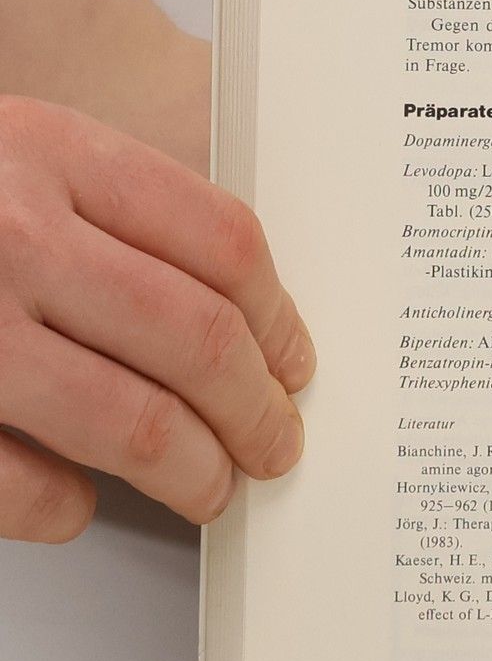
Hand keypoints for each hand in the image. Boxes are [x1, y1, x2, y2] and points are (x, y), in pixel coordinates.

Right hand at [0, 95, 313, 540]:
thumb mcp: (9, 151)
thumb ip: (105, 205)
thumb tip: (236, 308)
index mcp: (45, 151)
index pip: (222, 245)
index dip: (279, 320)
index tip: (293, 363)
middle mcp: (6, 232)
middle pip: (197, 340)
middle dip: (257, 411)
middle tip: (272, 443)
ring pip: (135, 425)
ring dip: (196, 472)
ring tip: (212, 486)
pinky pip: (29, 489)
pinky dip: (70, 509)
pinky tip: (79, 499)